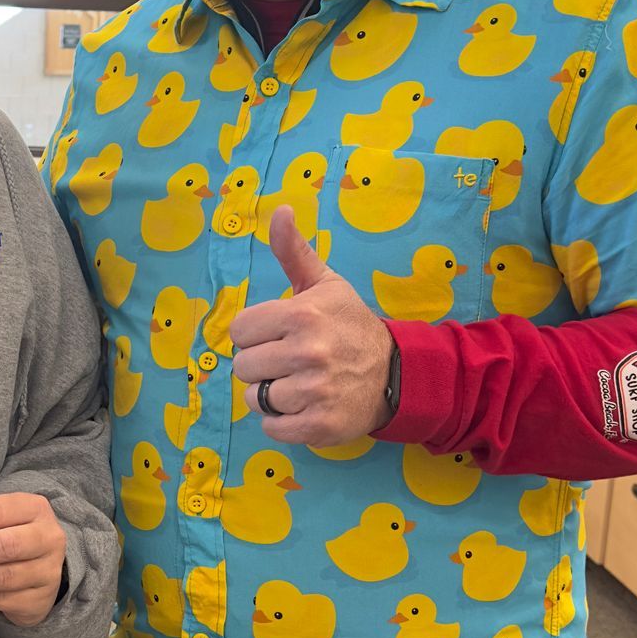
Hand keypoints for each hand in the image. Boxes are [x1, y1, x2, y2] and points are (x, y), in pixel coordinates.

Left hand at [231, 208, 395, 449]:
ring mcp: (314, 392)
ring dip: (271, 395)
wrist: (396, 373)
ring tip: (298, 384)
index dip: (256, 334)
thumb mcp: (325, 284)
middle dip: (262, 365)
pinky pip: (272, 427)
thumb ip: (294, 251)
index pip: (240, 331)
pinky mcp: (319, 426)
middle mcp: (307, 352)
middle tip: (289, 362)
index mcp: (302, 314)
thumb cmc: (350, 325)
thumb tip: (280, 210)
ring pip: (255, 399)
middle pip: (243, 367)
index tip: (279, 335)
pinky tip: (303, 406)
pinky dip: (282, 421)